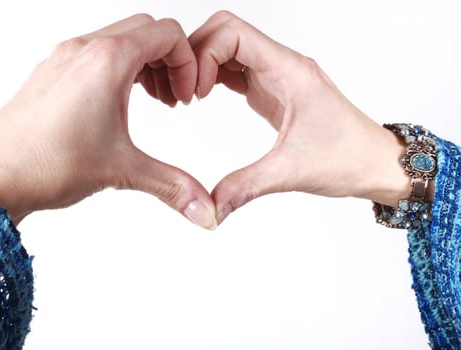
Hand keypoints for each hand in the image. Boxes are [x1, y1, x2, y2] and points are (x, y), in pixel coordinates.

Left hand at [0, 14, 216, 228]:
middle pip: (145, 30)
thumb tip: (206, 210)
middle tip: (173, 98)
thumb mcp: (122, 170)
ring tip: (151, 101)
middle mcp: (84, 50)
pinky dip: (117, 68)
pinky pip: (94, 53)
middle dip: (169, 61)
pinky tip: (118, 104)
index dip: (188, 63)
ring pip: (118, 39)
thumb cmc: (45, 163)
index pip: (166, 33)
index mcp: (107, 61)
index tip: (187, 96)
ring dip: (143, 63)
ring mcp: (64, 59)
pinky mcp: (51, 73)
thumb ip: (173, 185)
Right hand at [190, 11, 409, 223]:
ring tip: (187, 96)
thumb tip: (211, 207)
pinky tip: (200, 97)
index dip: (203, 55)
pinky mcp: (271, 90)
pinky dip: (212, 76)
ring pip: (228, 47)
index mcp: (289, 71)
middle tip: (183, 92)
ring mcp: (276, 75)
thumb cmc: (349, 158)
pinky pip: (235, 68)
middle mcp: (281, 65)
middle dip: (195, 54)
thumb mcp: (292, 172)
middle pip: (225, 32)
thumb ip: (247, 186)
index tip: (195, 93)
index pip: (232, 33)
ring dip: (202, 64)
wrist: (375, 163)